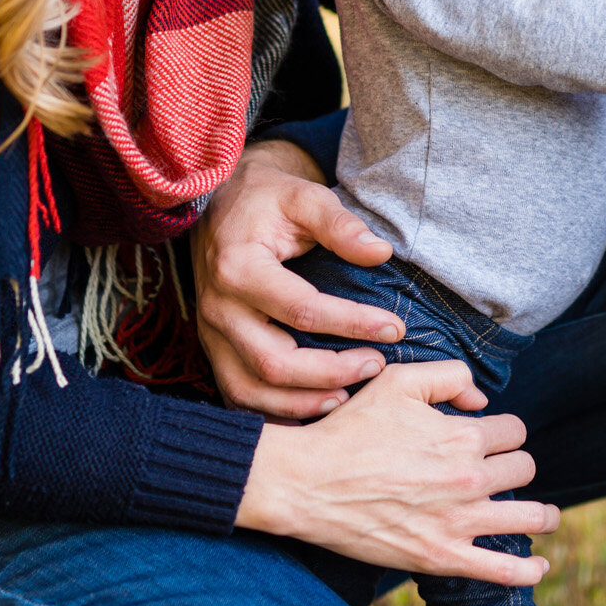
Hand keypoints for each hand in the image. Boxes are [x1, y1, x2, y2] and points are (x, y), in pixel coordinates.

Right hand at [193, 141, 440, 418]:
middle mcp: (218, 307)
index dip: (353, 323)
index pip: (302, 310)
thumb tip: (380, 253)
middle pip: (274, 362)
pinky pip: (238, 393)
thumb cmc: (266, 199)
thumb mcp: (304, 196)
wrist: (219, 202)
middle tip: (376, 365)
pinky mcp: (213, 347)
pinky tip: (313, 404)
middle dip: (331, 371)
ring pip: (252, 388)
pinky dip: (274, 408)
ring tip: (349, 395)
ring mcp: (211, 333)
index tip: (394, 327)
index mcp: (238, 268)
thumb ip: (340, 224)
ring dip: (303, 401)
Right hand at [236, 360, 560, 584]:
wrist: (308, 482)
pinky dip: (528, 570)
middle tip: (497, 471)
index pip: (515, 430)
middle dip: (514, 465)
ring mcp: (458, 521)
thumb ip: (449, 377)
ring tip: (544, 514)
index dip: (503, 430)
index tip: (488, 437)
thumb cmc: (350, 429)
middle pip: (524, 469)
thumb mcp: (397, 380)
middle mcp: (469, 479)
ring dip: (542, 513)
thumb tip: (481, 400)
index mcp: (462, 436)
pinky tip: (540, 564)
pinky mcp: (442, 557)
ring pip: (530, 516)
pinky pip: (502, 571)